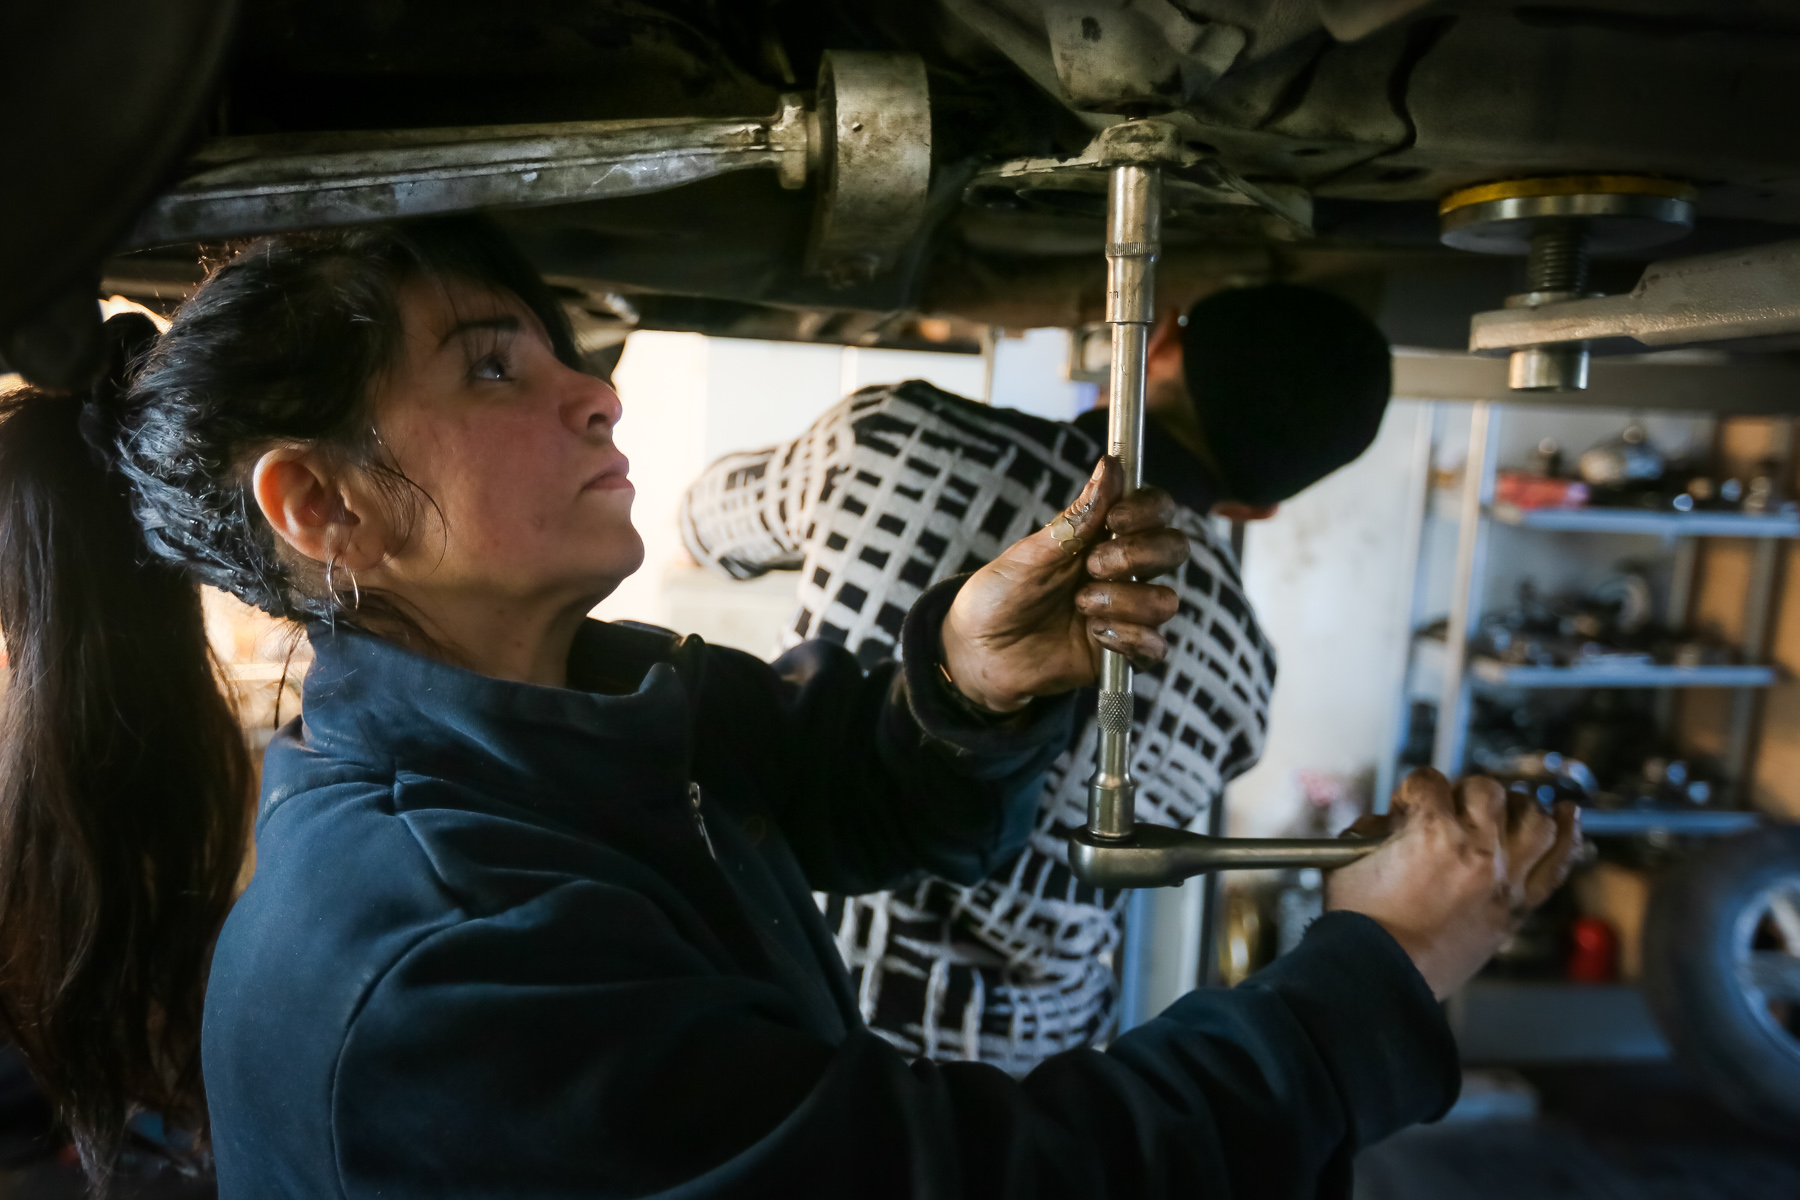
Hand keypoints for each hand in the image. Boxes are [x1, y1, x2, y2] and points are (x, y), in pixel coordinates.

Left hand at [938, 456, 1188, 712]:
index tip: (1116, 519)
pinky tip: (1094, 635)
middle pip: (1175, 549)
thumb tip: (1111, 464)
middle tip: (1092, 566)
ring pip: (1165, 600)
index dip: (1148, 510)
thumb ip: (1078, 516)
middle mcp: (1124, 572)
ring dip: (1123, 601)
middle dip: (1136, 555)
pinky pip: (1154, 646)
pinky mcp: (1123, 652)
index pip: (1157, 510)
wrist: (978, 652)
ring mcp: (1127, 612)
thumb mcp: (1032, 552)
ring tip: (1080, 606)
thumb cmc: (1001, 594)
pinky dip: (1126, 638)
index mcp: (1104, 537)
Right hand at [1326, 768, 1581, 999]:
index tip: (1406, 808)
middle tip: (1449, 812)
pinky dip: (1568, 835)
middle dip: (1462, 794)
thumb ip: (1369, 832)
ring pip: (1534, 818)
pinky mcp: (1519, 907)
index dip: (1413, 792)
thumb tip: (1389, 823)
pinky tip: (1569, 816)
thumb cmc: (1362, 926)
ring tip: (1503, 811)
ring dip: (1517, 808)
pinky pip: (1558, 863)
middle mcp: (1476, 848)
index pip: (1429, 781)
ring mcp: (1504, 878)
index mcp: (1431, 832)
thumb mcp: (1348, 862)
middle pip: (1486, 790)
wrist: (1384, 976)